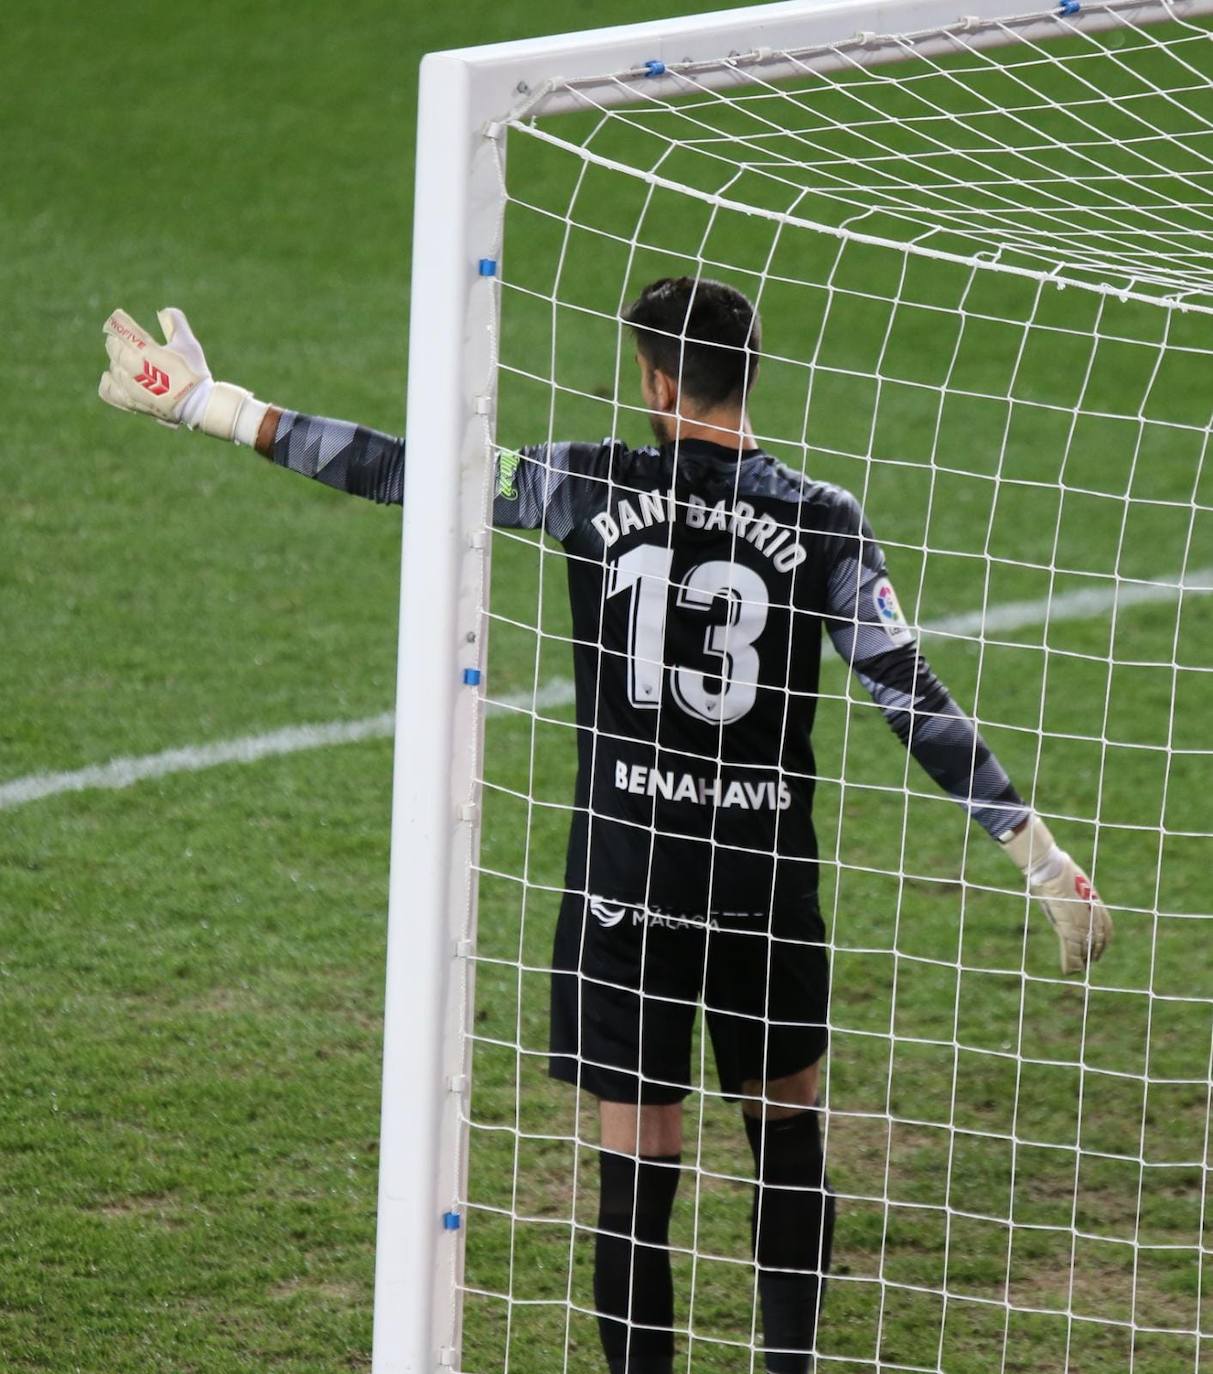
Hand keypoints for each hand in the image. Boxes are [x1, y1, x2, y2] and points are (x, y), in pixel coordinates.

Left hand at [98, 308, 263, 443]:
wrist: (198, 405)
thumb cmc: (194, 372)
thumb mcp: (188, 343)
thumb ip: (175, 323)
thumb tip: (164, 311)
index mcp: (146, 350)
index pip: (121, 328)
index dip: (119, 320)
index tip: (120, 317)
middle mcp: (134, 367)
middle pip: (113, 346)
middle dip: (118, 340)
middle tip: (125, 338)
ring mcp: (130, 386)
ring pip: (113, 365)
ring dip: (118, 359)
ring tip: (128, 358)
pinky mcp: (130, 401)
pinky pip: (107, 390)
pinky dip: (109, 380)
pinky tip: (115, 376)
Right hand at [1001, 815, 1111, 973]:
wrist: (1052, 870)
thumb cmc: (1058, 870)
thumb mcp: (1075, 881)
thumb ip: (1077, 893)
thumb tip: (1070, 888)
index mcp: (1096, 904)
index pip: (1106, 928)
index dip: (1104, 940)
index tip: (1100, 947)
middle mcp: (1093, 916)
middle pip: (1098, 940)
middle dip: (1094, 952)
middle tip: (1090, 961)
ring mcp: (1081, 923)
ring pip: (1085, 948)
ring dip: (1083, 960)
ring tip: (1080, 968)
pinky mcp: (1068, 928)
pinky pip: (1071, 951)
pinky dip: (1070, 962)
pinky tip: (1068, 970)